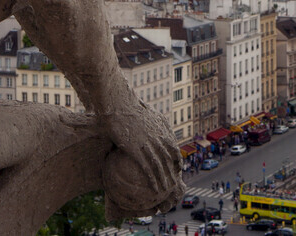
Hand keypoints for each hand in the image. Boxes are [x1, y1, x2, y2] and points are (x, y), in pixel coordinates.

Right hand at [101, 91, 183, 219]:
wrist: (118, 104)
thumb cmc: (127, 107)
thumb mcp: (144, 113)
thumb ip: (150, 122)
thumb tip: (147, 125)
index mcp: (161, 130)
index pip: (174, 149)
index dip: (177, 161)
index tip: (177, 169)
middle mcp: (158, 138)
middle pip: (169, 160)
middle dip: (172, 174)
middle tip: (173, 185)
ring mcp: (149, 145)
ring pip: (161, 167)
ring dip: (165, 181)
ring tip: (166, 191)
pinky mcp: (137, 150)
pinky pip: (148, 169)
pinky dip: (154, 180)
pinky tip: (155, 189)